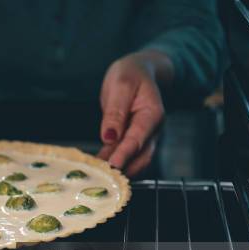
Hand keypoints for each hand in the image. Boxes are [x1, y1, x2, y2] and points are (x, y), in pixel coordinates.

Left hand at [98, 51, 171, 176]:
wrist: (138, 71)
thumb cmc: (131, 74)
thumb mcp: (121, 86)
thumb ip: (115, 112)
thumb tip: (109, 137)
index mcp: (152, 115)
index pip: (138, 138)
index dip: (125, 154)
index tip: (113, 165)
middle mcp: (151, 130)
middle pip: (140, 156)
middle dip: (124, 169)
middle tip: (104, 178)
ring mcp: (142, 136)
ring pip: (132, 159)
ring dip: (116, 169)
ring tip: (97, 176)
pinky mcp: (130, 139)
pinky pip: (121, 154)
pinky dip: (110, 162)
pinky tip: (96, 168)